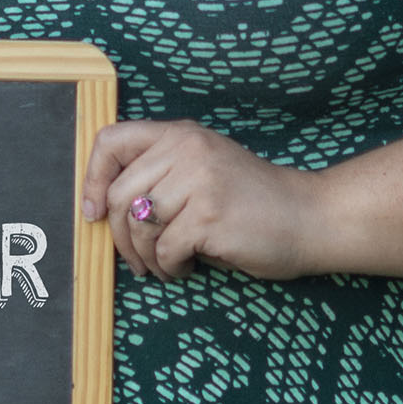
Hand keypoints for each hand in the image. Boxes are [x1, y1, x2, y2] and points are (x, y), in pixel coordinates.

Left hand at [82, 120, 321, 281]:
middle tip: (138, 259)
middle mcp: (186, 150)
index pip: (111, 140)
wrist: (310, 217)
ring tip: (169, 265)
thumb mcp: (204, 169)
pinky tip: (189, 267)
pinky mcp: (209, 215)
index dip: (91, 178)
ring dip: (148, 257)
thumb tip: (101, 208)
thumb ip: (161, 175)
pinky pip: (165, 250)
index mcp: (181, 135)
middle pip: (118, 195)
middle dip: (120, 238)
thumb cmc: (253, 202)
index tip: (93, 211)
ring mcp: (198, 180)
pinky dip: (171, 268)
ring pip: (139, 226)